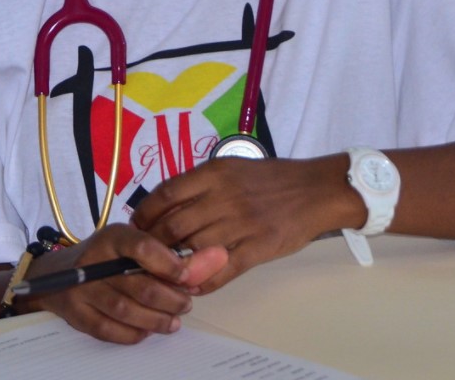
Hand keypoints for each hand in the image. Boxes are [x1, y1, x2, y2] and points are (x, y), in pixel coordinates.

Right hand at [23, 223, 226, 343]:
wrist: (59, 273)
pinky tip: (146, 330)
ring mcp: (81, 288)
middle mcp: (94, 260)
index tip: (187, 277)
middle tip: (186, 304)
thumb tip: (215, 259)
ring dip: (156, 319)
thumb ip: (169, 253)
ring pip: (126, 310)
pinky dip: (132, 333)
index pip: (143, 247)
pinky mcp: (76, 313)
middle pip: (139, 286)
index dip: (170, 264)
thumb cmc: (108, 256)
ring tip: (173, 321)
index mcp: (113, 237)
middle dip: (170, 299)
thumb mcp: (133, 243)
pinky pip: (109, 330)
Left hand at [131, 156, 347, 292]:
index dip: (145, 214)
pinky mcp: (257, 249)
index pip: (166, 194)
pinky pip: (222, 270)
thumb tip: (168, 204)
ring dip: (174, 265)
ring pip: (193, 250)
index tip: (137, 226)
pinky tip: (192, 286)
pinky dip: (203, 282)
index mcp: (215, 174)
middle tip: (144, 255)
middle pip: (173, 226)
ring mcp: (241, 225)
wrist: (317, 190)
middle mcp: (224, 198)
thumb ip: (202, 185)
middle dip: (153, 243)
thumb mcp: (233, 168)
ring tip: (164, 273)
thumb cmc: (273, 178)